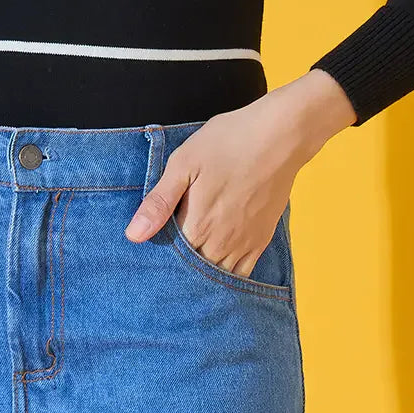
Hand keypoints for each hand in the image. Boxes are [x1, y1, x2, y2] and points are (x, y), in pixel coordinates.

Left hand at [123, 69, 356, 275]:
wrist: (280, 136)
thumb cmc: (229, 142)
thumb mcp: (185, 163)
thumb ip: (159, 202)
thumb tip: (133, 236)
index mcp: (197, 224)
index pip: (170, 258)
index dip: (158, 256)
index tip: (150, 250)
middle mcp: (221, 243)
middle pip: (193, 272)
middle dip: (179, 269)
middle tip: (167, 259)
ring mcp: (244, 244)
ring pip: (217, 275)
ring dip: (202, 274)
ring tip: (190, 263)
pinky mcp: (262, 239)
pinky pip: (243, 273)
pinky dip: (228, 276)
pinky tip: (218, 266)